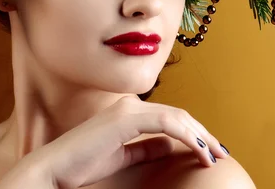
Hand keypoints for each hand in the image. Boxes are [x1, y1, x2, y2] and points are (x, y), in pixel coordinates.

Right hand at [0, 95, 228, 188]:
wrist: (53, 169)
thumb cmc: (81, 164)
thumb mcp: (121, 156)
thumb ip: (144, 148)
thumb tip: (168, 146)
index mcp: (128, 111)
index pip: (170, 117)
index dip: (193, 131)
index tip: (209, 149)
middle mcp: (130, 105)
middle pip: (178, 115)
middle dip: (203, 133)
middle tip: (221, 152)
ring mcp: (128, 109)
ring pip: (176, 117)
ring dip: (200, 136)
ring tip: (214, 155)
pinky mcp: (126, 118)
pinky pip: (167, 124)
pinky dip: (187, 137)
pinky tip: (199, 151)